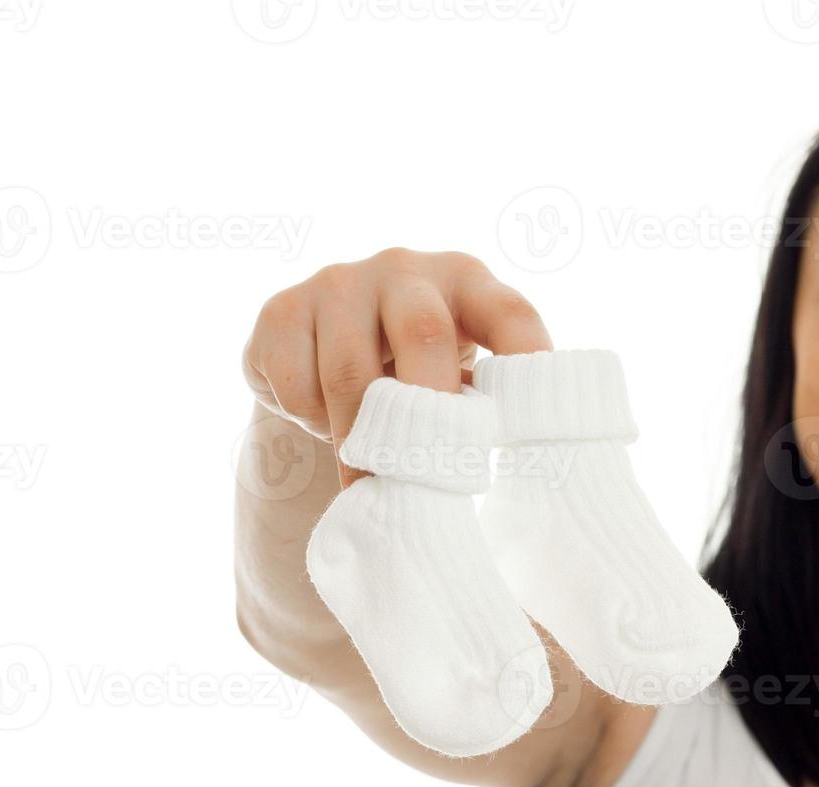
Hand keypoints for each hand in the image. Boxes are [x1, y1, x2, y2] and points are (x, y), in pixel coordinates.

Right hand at [242, 248, 551, 485]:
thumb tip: (520, 465)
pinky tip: (321, 422)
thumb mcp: (454, 374)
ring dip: (361, 440)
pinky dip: (308, 420)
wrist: (320, 356)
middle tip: (434, 475)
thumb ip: (481, 399)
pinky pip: (295, 382)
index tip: (536, 421)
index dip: (529, 359)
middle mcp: (404, 269)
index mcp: (467, 281)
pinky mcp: (281, 309)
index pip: (511, 314)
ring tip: (371, 485)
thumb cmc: (410, 375)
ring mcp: (338, 282)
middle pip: (424, 336)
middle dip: (429, 413)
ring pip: (349, 372)